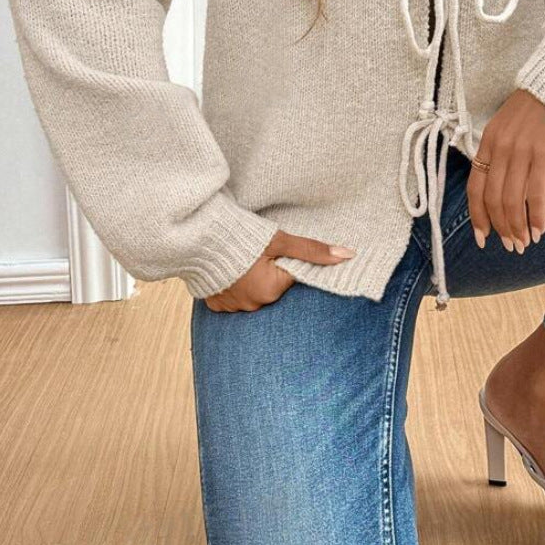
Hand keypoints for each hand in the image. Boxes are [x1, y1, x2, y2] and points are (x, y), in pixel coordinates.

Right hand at [203, 230, 356, 311]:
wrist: (196, 237)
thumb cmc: (241, 237)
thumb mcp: (280, 240)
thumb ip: (313, 250)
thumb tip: (348, 256)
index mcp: (271, 291)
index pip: (290, 276)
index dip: (285, 259)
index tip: (276, 249)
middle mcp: (253, 305)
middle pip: (272, 286)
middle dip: (268, 270)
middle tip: (257, 252)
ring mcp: (232, 307)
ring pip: (252, 291)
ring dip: (249, 278)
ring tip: (240, 258)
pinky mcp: (214, 305)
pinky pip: (232, 295)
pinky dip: (233, 283)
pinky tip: (227, 268)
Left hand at [466, 88, 544, 252]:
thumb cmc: (534, 110)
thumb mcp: (506, 127)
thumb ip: (499, 154)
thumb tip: (499, 189)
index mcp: (487, 143)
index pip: (475, 187)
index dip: (478, 216)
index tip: (483, 237)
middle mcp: (500, 149)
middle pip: (494, 199)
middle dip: (501, 227)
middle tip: (511, 246)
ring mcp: (521, 152)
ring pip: (513, 200)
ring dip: (518, 227)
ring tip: (524, 243)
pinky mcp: (544, 154)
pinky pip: (537, 193)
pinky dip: (537, 216)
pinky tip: (540, 230)